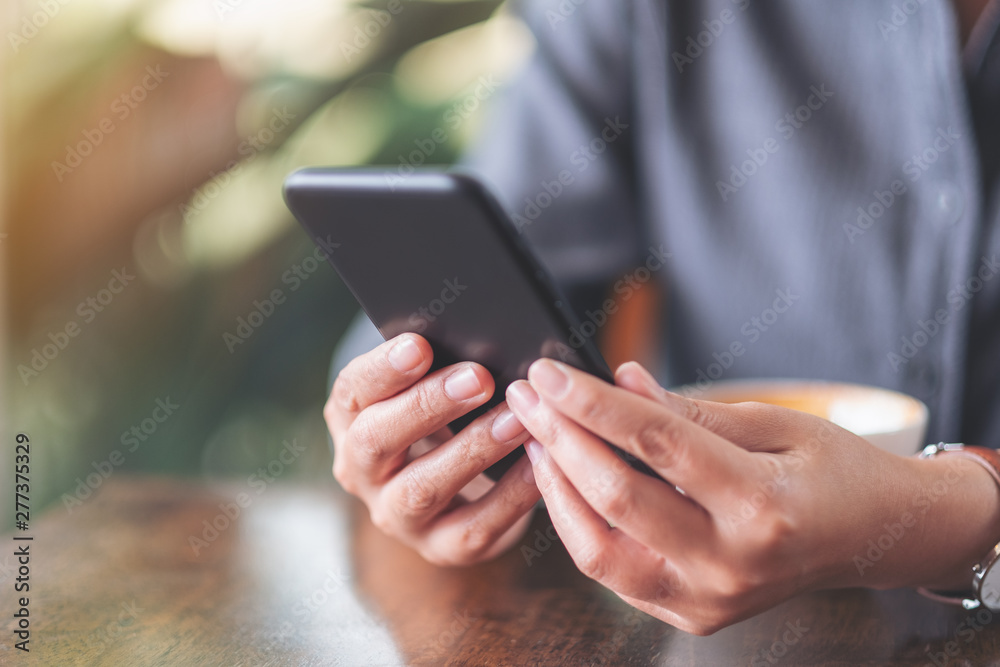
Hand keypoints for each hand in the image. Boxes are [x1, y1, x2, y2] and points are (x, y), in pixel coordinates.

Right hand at [326, 333, 539, 564]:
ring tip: (516, 419)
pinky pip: (474, 527)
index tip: (420, 345)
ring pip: (423, 488)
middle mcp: (361, 472)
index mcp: (351, 418)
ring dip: (472, 450)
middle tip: (479, 377)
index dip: (382, 369)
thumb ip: (438, 364)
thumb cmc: (447, 415)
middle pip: (377, 441)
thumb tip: (480, 334)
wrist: (462, 487)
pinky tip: (539, 464)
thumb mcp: (428, 386)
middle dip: (428, 406)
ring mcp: (397, 516)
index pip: (352, 391)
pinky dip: (510, 495)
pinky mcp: (442, 548)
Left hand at [506, 359, 999, 633]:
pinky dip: (579, 524)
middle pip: (615, 498)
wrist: (873, 538)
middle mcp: (731, 563)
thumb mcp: (777, 423)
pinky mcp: (692, 615)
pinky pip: (614, 572)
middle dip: (560, 439)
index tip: (549, 373)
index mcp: (762, 504)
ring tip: (534, 437)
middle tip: (526, 396)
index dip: (592, 404)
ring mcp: (709, 599)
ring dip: (555, 488)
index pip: (655, 444)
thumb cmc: (833, 471)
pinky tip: (564, 480)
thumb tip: (620, 380)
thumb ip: (690, 410)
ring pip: (598, 551)